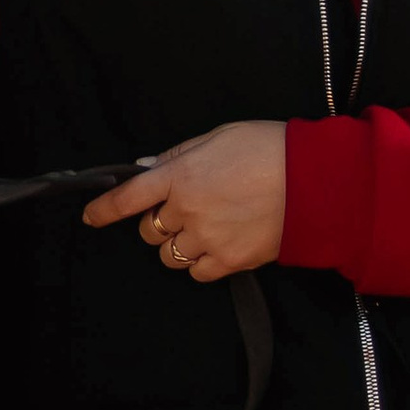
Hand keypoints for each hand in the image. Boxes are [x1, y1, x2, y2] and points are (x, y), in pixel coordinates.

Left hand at [85, 123, 287, 282]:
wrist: (316, 182)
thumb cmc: (271, 149)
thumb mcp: (219, 137)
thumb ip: (179, 155)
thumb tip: (147, 169)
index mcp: (180, 175)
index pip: (127, 197)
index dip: (104, 209)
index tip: (92, 216)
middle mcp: (186, 210)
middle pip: (149, 231)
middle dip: (158, 224)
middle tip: (183, 212)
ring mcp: (207, 239)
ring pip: (170, 255)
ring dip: (178, 245)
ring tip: (205, 230)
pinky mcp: (230, 261)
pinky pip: (197, 273)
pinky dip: (200, 264)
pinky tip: (219, 247)